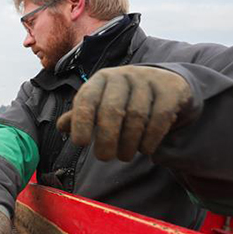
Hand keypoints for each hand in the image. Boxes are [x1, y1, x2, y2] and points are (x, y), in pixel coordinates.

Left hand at [57, 65, 191, 161]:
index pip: (87, 99)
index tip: (80, 143)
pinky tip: (145, 150)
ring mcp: (148, 80)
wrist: (164, 84)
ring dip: (129, 142)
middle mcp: (123, 76)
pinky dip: (151, 137)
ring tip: (125, 156)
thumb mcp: (100, 104)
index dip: (81, 121)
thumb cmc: (124, 99)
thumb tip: (61, 126)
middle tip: (104, 158)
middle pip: (112, 109)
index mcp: (101, 80)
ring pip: (136, 115)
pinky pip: (160, 116)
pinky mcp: (171, 89)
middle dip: (107, 138)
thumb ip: (80, 116)